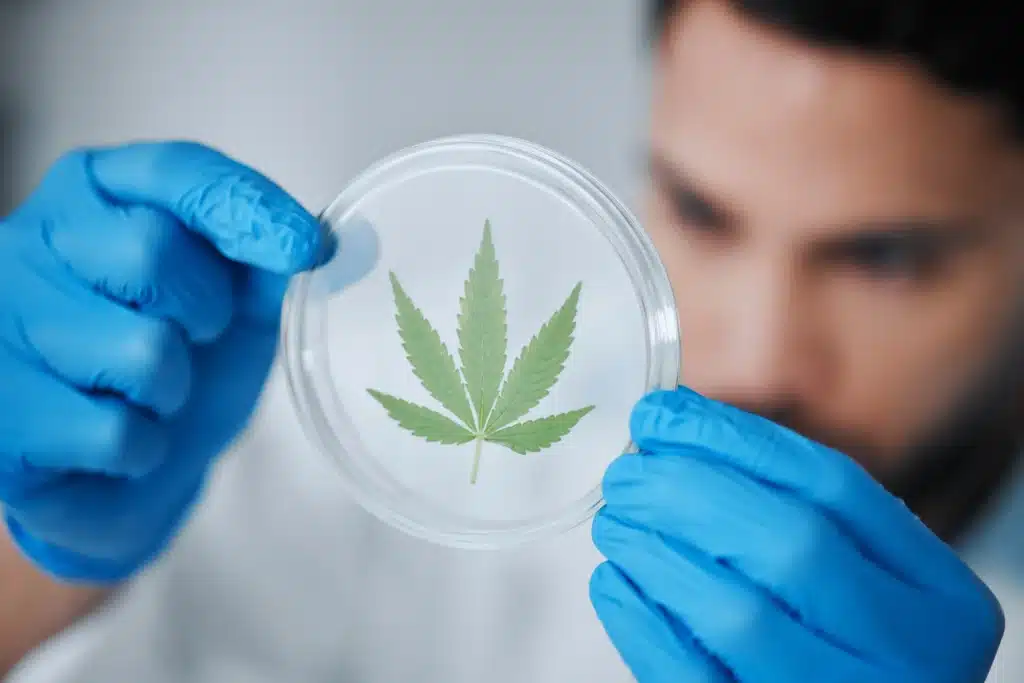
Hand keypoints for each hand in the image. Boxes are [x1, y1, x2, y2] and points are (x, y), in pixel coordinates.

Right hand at [0, 141, 326, 582]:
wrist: (113, 471)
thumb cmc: (176, 368)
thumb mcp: (235, 306)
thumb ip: (263, 265)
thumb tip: (315, 242)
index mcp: (94, 195)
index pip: (174, 172)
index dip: (245, 205)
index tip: (304, 246)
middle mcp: (30, 241)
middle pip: (150, 251)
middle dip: (202, 310)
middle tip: (193, 338)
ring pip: (140, 351)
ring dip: (173, 391)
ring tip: (146, 394)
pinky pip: (114, 431)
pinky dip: (141, 448)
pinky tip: (115, 441)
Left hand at [590, 387, 1003, 682]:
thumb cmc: (853, 647)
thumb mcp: (869, 581)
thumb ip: (796, 510)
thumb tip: (674, 425)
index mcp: (938, 595)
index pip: (833, 485)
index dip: (733, 439)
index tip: (661, 414)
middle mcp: (906, 651)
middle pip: (790, 542)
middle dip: (689, 491)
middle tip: (626, 474)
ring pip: (736, 612)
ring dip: (656, 551)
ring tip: (615, 522)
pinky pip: (691, 676)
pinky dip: (640, 619)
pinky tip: (615, 581)